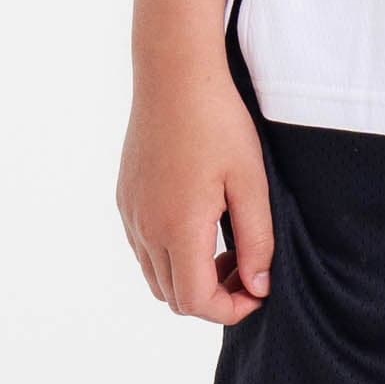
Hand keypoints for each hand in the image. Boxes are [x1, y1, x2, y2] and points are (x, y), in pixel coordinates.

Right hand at [117, 61, 273, 324]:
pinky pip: (144, 247)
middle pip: (174, 297)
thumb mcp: (250, 181)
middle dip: (214, 297)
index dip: (231, 310)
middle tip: (249, 268)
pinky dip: (171, 254)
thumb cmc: (218, 122)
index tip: (259, 291)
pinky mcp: (125, 197)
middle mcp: (145, 228)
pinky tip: (201, 223)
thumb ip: (257, 240)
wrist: (173, 74)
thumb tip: (258, 287)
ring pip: (156, 275)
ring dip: (190, 277)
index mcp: (178, 228)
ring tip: (228, 248)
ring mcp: (131, 213)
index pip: (196, 302)